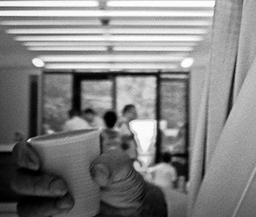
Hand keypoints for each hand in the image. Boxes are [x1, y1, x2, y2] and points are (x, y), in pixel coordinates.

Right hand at [11, 143, 166, 216]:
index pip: (25, 151)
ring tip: (69, 202)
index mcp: (56, 156)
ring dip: (40, 205)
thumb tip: (94, 171)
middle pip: (20, 180)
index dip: (22, 154)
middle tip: (61, 186)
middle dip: (34, 184)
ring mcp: (45, 201)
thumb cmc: (121, 181)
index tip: (36, 163)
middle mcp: (45, 177)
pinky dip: (44, 216)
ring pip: (24, 204)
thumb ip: (113, 161)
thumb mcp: (122, 165)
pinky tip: (64, 212)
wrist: (129, 210)